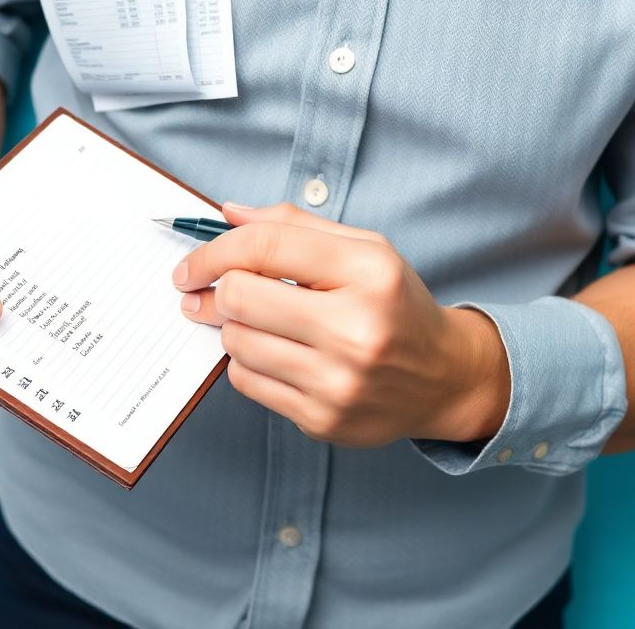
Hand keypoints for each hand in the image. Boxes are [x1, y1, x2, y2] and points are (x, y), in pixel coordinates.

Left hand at [174, 202, 510, 447]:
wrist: (443, 378)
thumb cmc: (396, 306)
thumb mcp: (364, 250)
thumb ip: (296, 225)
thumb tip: (229, 214)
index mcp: (370, 274)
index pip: (266, 247)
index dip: (214, 251)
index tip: (191, 265)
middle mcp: (357, 330)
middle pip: (240, 297)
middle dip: (217, 290)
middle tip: (211, 291)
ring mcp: (338, 382)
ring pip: (237, 343)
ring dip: (233, 327)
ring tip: (258, 321)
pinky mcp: (322, 420)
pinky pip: (248, 383)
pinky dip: (247, 363)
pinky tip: (275, 353)